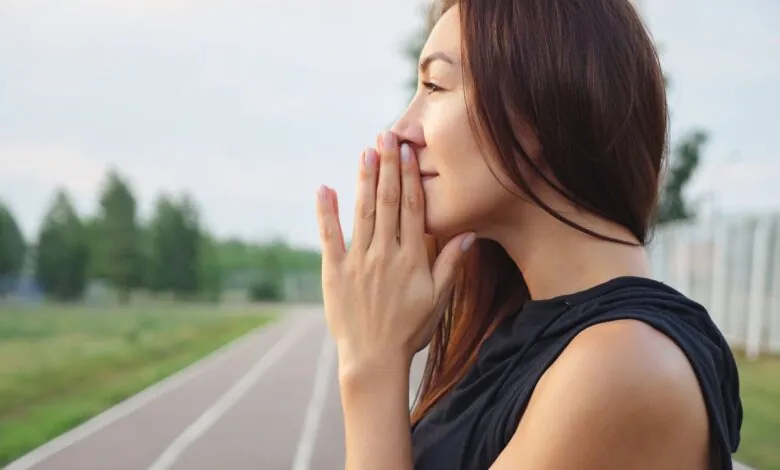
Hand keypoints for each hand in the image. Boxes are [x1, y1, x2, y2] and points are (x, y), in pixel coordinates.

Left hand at [315, 130, 475, 374]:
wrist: (373, 358)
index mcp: (411, 258)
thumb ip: (451, 264)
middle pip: (387, 202)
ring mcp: (358, 261)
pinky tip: (325, 187)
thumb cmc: (410, 329)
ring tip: (366, 151)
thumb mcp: (438, 299)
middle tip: (386, 136)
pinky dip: (326, 212)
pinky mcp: (335, 271)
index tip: (407, 150)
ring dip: (364, 180)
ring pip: (362, 212)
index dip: (409, 176)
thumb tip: (469, 233)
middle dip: (387, 166)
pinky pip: (330, 236)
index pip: (411, 208)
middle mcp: (385, 254)